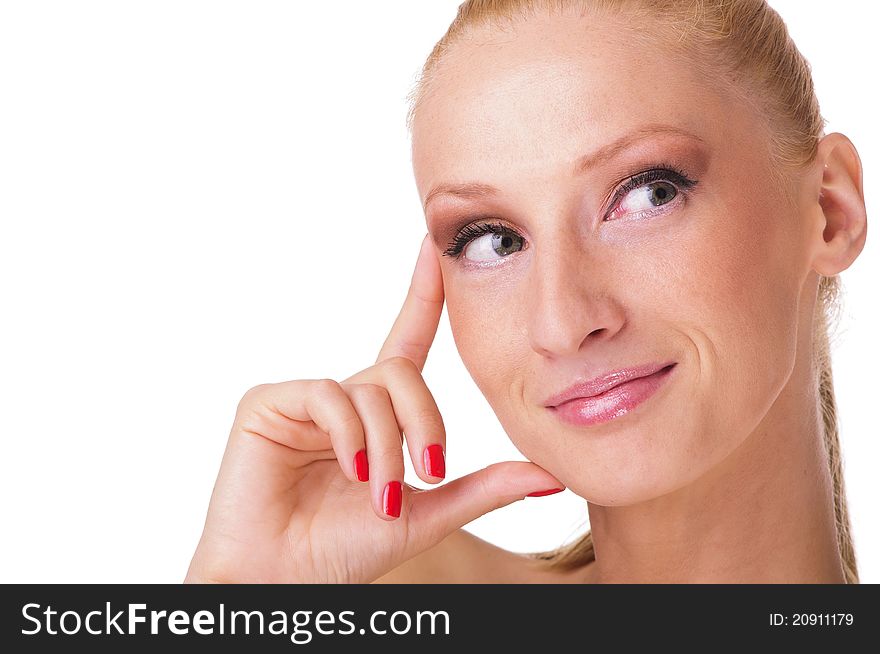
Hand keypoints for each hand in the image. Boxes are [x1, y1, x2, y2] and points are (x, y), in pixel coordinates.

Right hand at [184, 233, 564, 582]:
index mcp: (378, 414)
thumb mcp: (429, 513)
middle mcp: (344, 397)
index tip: (434, 245)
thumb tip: (552, 476)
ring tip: (381, 493)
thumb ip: (484, 487)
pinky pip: (326, 394)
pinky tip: (351, 470)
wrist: (287, 580)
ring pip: (369, 388)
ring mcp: (305, 399)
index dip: (423, 293)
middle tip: (429, 470)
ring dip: (386, 446)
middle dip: (424, 421)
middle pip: (401, 372)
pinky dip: (348, 433)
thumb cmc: (348, 548)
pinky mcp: (268, 403)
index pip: (407, 340)